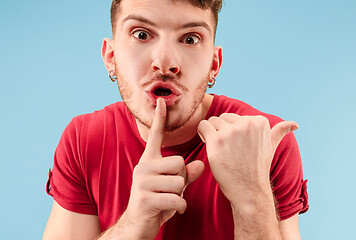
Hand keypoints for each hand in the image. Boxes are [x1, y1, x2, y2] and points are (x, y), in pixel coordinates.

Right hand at [123, 98, 203, 238]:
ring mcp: (142, 183)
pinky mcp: (145, 199)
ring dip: (180, 195)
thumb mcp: (172, 187)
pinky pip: (176, 199)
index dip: (160, 119)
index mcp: (149, 161)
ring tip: (168, 200)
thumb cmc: (157, 203)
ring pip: (179, 181)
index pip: (155, 137)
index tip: (163, 101)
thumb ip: (186, 174)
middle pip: (179, 162)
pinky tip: (170, 210)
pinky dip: (179, 207)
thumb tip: (201, 164)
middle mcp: (144, 168)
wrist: (137, 226)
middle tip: (171, 190)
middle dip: (181, 179)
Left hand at [197, 113, 297, 203]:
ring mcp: (231, 132)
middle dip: (221, 131)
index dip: (231, 130)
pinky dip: (202, 134)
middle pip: (222, 118)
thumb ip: (279, 132)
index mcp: (259, 121)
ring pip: (212, 121)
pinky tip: (210, 146)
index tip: (237, 145)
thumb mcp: (271, 147)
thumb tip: (294, 124)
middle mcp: (246, 123)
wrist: (249, 190)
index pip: (234, 117)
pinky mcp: (217, 140)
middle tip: (227, 149)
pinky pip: (203, 126)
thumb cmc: (257, 168)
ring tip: (220, 149)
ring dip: (211, 134)